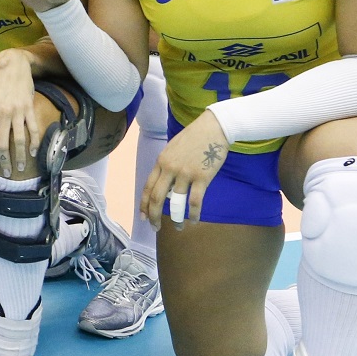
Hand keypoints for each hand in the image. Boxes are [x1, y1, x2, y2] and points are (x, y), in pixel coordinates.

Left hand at [0, 52, 48, 181]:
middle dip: (5, 161)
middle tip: (7, 172)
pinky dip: (34, 142)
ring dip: (21, 157)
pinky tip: (33, 152)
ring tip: (22, 168)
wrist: (12, 65)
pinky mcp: (29, 108)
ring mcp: (17, 112)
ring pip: (19, 140)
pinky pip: (32, 129)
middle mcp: (3, 115)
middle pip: (4, 144)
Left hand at [141, 111, 229, 226]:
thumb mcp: (172, 149)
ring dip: (176, 218)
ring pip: (175, 203)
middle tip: (156, 228)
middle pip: (156, 198)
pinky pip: (195, 201)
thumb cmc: (194, 137)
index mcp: (161, 162)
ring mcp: (185, 173)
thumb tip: (165, 187)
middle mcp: (170, 169)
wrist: (213, 127)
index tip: (143, 217)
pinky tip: (194, 220)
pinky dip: (193, 214)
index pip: (147, 187)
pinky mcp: (202, 177)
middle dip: (154, 216)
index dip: (144, 204)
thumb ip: (166, 166)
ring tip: (178, 227)